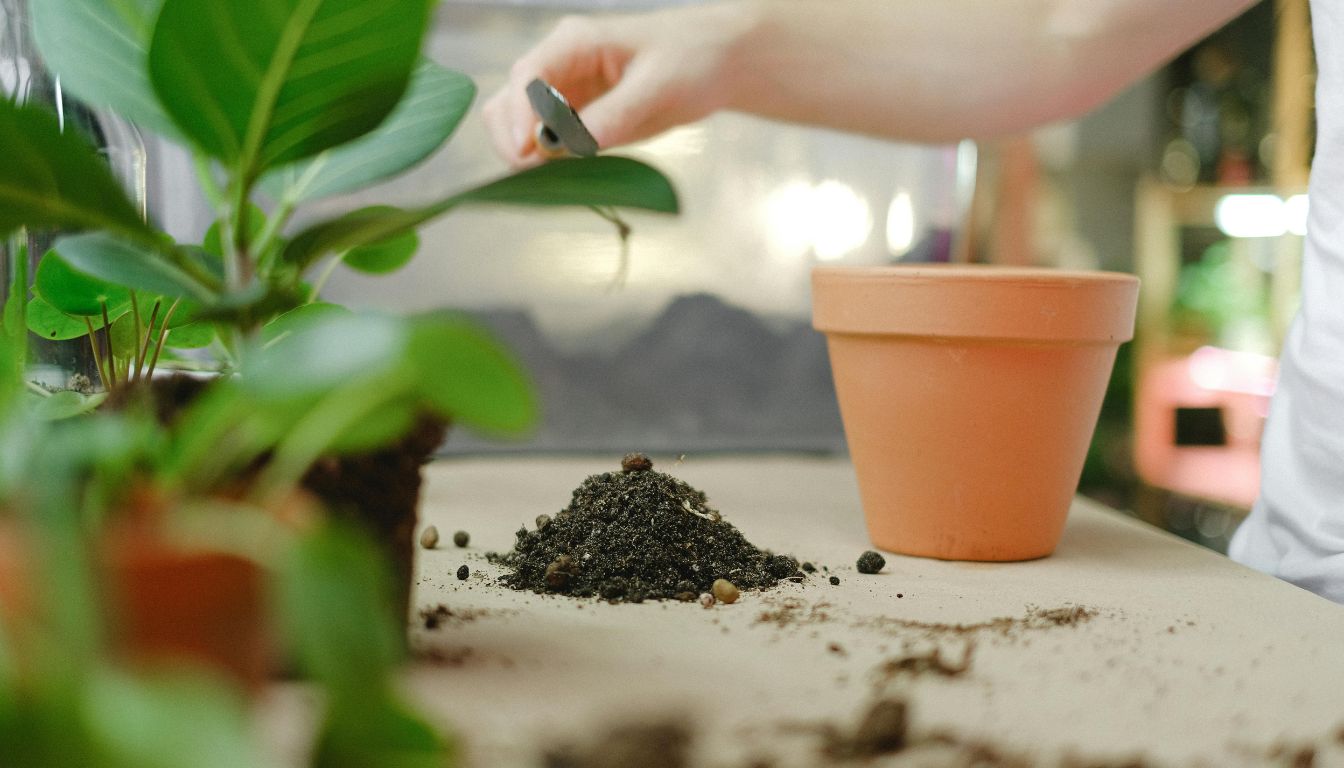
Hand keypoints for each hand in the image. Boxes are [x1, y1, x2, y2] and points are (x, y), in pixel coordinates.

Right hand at [481, 3, 758, 166]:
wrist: (716, 61)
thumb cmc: (692, 60)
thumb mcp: (658, 88)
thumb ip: (612, 116)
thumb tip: (566, 147)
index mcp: (573, 42)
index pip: (526, 78)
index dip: (519, 117)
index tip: (526, 154)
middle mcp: (558, 65)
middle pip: (507, 104)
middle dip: (514, 140)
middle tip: (538, 174)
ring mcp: (563, 93)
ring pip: (518, 126)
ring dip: (527, 154)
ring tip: (560, 174)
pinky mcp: (575, 118)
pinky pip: (546, 144)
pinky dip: (548, 162)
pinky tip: (570, 173)